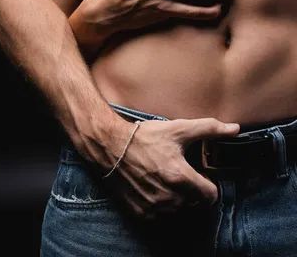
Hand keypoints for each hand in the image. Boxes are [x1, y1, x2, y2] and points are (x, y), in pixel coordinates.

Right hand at [101, 117, 239, 218]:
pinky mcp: (140, 212)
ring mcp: (153, 206)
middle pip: (195, 203)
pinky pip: (161, 215)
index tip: (198, 176)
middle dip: (191, 191)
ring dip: (176, 199)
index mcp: (180, 177)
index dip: (207, 184)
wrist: (110, 146)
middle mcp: (168, 196)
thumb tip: (235, 128)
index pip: (211, 196)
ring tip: (164, 180)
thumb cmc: (144, 137)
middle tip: (178, 174)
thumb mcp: (177, 129)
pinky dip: (160, 205)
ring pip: (178, 210)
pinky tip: (153, 188)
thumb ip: (209, 129)